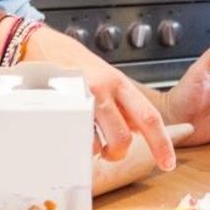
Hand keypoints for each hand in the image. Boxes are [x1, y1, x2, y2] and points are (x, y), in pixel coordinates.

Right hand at [23, 26, 174, 170]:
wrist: (41, 46)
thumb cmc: (74, 66)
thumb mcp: (107, 79)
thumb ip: (123, 104)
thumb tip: (138, 130)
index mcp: (120, 83)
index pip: (149, 117)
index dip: (161, 144)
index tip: (168, 164)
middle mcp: (103, 89)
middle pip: (123, 138)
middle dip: (118, 153)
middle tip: (111, 153)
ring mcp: (81, 99)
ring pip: (97, 144)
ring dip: (94, 150)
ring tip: (87, 139)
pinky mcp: (60, 108)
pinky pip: (74, 139)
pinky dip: (76, 144)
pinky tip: (72, 132)